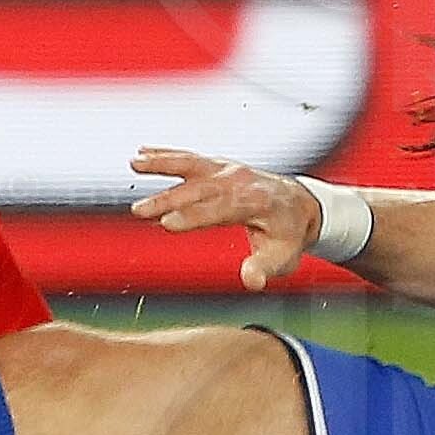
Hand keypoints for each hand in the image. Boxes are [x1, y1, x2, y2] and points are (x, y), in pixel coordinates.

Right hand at [129, 148, 317, 290]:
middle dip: (168, 199)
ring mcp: (228, 170)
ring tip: (135, 163)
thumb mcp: (283, 256)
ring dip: (162, 163)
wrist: (299, 204)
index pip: (220, 209)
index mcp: (256, 202)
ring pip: (192, 165)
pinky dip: (166, 154)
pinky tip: (142, 154)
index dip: (193, 216)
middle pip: (199, 189)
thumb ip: (264, 267)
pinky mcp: (218, 167)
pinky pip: (190, 158)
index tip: (167, 224)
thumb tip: (251, 281)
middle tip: (140, 210)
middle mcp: (240, 181)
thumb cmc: (288, 233)